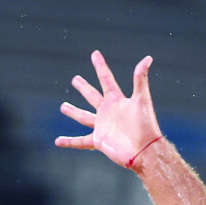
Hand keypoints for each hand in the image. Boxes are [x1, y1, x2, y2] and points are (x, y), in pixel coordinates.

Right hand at [57, 50, 163, 170]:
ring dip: (73, 112)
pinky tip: (58, 141)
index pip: (106, 79)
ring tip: (63, 106)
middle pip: (93, 96)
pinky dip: (69, 142)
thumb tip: (147, 58)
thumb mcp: (142, 100)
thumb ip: (141, 79)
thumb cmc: (146, 125)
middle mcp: (108, 111)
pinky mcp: (99, 141)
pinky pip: (80, 141)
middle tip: (75, 79)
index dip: (100, 66)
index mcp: (117, 100)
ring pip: (84, 117)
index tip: (95, 54)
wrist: (144, 150)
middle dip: (84, 87)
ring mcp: (102, 126)